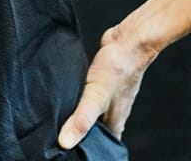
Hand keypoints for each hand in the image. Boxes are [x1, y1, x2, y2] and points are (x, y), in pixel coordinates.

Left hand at [58, 25, 156, 149]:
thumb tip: (65, 143)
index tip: (71, 154)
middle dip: (82, 136)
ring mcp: (109, 97)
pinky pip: (89, 97)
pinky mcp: (102, 82)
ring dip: (80, 117)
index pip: (103, 147)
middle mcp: (113, 112)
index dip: (89, 152)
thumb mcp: (96, 97)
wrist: (128, 40)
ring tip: (61, 120)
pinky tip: (68, 97)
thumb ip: (82, 119)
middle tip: (61, 137)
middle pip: (97, 131)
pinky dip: (79, 100)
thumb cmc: (118, 68)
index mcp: (114, 123)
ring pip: (93, 114)